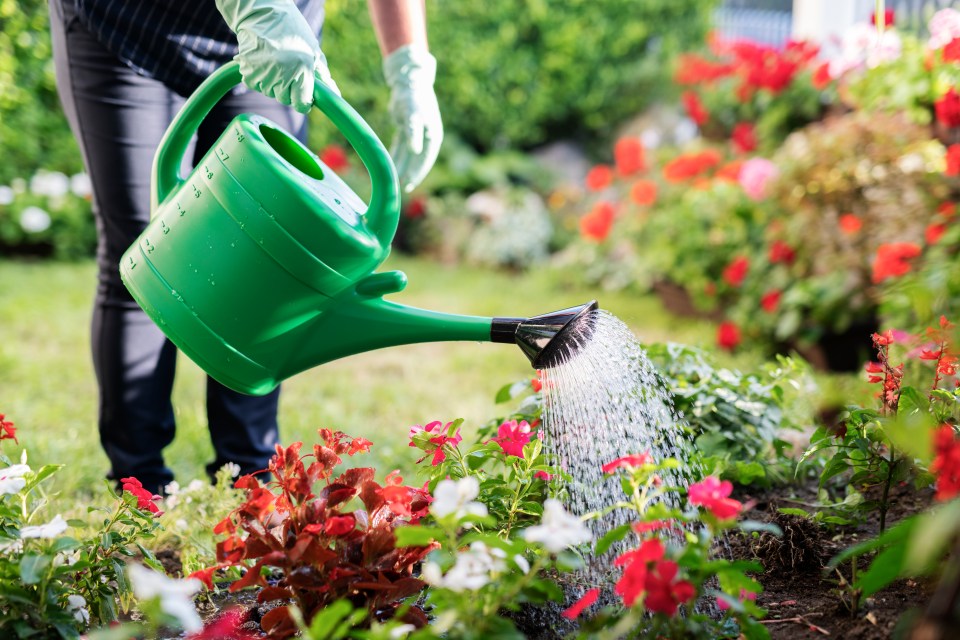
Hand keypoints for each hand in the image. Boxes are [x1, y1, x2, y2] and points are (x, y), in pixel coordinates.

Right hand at [216, 0, 339, 112]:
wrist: (262, 13)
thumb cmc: (292, 31)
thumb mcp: (313, 51)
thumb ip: (323, 76)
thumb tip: (335, 95)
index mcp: (302, 69)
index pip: (301, 104)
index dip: (303, 101)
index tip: (303, 95)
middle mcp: (282, 74)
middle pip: (285, 99)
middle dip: (288, 89)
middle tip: (287, 68)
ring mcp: (264, 74)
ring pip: (270, 92)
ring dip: (273, 82)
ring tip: (274, 60)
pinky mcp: (248, 72)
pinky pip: (256, 85)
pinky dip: (260, 76)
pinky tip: (263, 60)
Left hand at [383, 45, 442, 192]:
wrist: (410, 81)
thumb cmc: (413, 97)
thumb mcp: (414, 114)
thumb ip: (414, 132)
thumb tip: (416, 151)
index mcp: (432, 135)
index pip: (425, 158)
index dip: (418, 172)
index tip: (409, 183)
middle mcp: (426, 136)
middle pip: (417, 160)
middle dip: (410, 173)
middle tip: (402, 187)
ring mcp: (416, 133)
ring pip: (408, 155)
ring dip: (402, 166)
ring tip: (394, 180)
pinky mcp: (406, 129)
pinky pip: (400, 147)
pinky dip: (396, 156)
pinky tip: (389, 165)